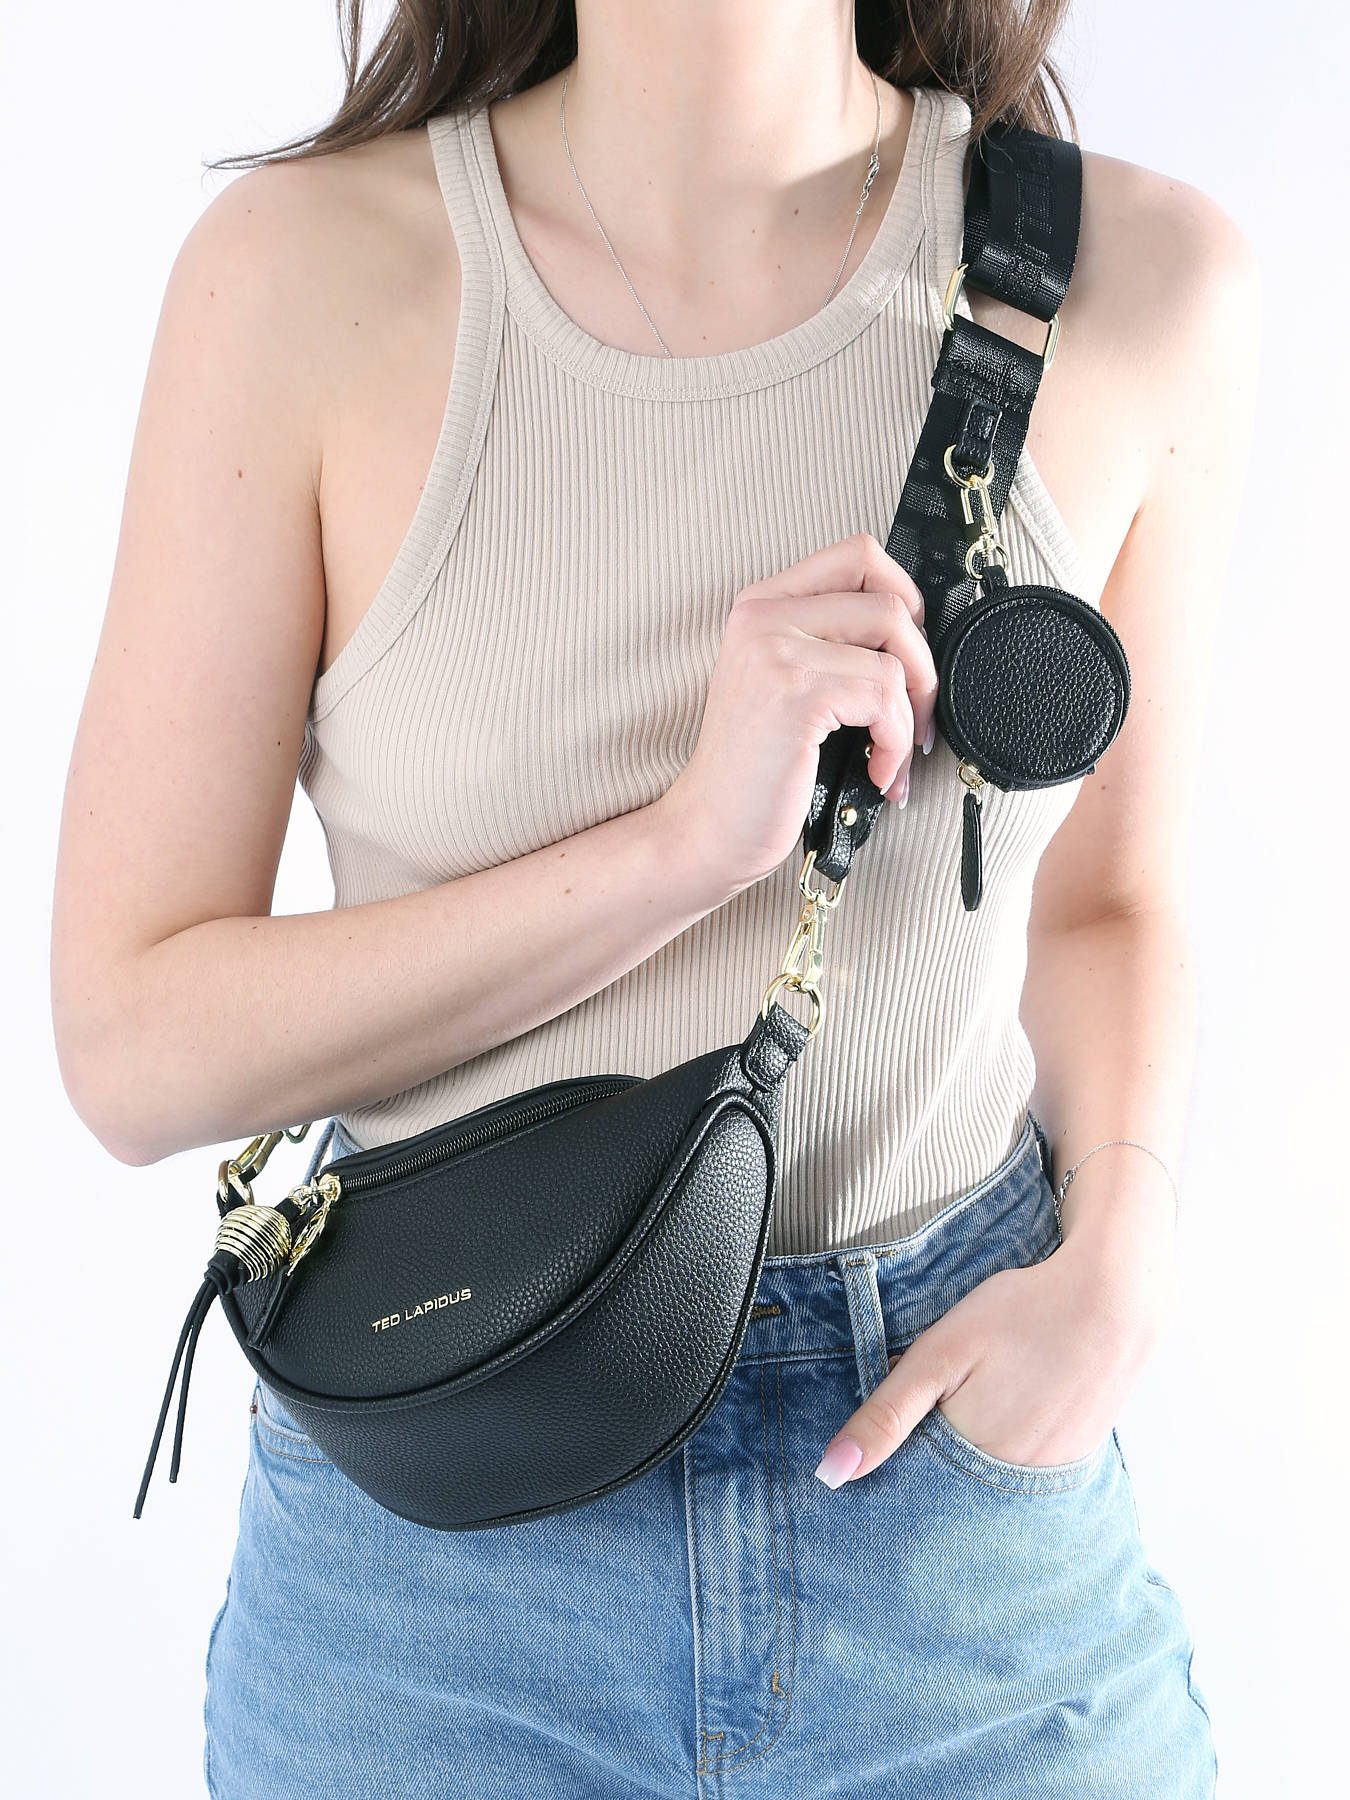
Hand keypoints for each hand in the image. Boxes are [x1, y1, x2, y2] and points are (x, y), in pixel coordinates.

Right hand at [651, 532, 937, 898]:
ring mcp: (777, 650)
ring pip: (895, 654)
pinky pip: (885, 698)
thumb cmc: (755, 771)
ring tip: (892, 753)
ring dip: (911, 714)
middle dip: (923, 666)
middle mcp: (764, 616)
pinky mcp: (795, 691)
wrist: (710, 829)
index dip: (906, 597)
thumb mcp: (786, 686)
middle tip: (912, 715)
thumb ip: (832, 645)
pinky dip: (895, 743)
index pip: (859, 555)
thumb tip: (917, 636)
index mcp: (762, 605)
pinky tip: (877, 772)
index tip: (908, 654)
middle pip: (890, 601)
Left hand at [812, 1237, 1171, 1487]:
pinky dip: (1005, 1450)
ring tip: (979, 1400)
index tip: (884, 1441)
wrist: (1114, 1297)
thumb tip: (832, 1474)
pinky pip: (1024, 1470)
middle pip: (953, 1490)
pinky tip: (1009, 1407)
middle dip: (931, 1465)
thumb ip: (887, 1414)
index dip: (894, 1463)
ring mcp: (1050, 1474)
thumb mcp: (940, 1353)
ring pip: (988, 1481)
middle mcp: (1015, 1483)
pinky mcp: (1076, 1457)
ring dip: (969, 1459)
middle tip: (943, 1402)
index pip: (914, 1490)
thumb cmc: (1021, 1313)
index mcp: (974, 1460)